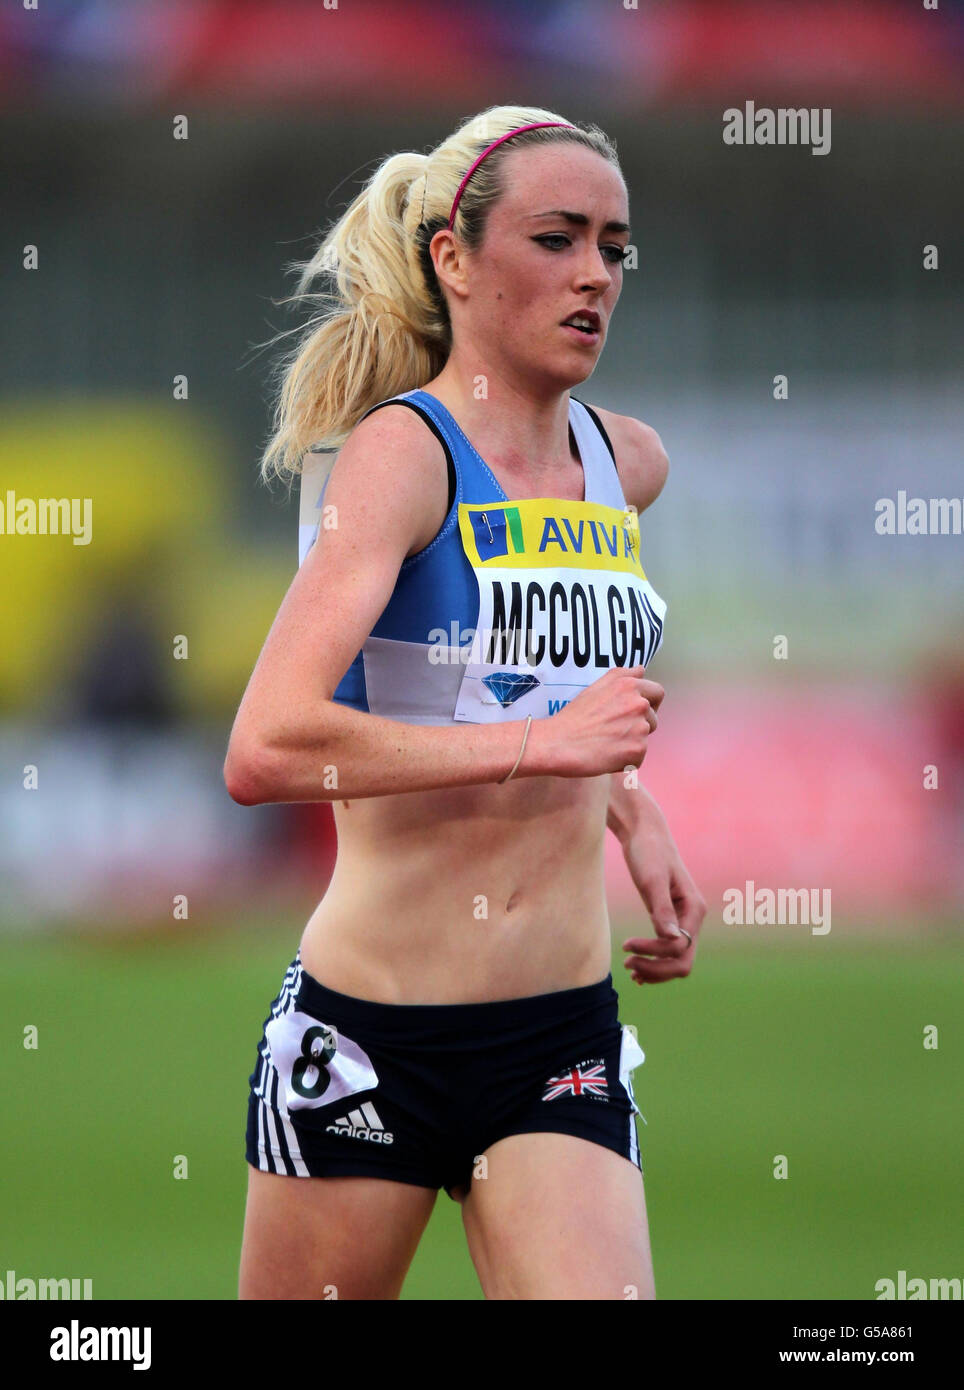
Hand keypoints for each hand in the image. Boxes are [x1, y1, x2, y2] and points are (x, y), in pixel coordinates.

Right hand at [530, 665, 664, 777]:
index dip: (649, 704)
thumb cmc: (573, 717)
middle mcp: (639, 704)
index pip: (658, 693)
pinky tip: (606, 756)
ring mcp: (640, 727)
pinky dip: (625, 760)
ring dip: (629, 744)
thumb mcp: (595, 687)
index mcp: (629, 686)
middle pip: (653, 719)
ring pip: (644, 739)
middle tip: (613, 731)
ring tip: (606, 743)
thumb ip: (622, 675)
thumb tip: (641, 669)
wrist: (558, 743)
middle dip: (638, 726)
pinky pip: (638, 758)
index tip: (634, 713)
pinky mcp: (637, 750)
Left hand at [619, 797, 705, 983]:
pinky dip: (655, 962)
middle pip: (683, 961)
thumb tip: (671, 939)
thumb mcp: (652, 880)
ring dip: (655, 969)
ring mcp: (683, 919)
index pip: (680, 948)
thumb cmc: (648, 851)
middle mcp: (693, 917)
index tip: (626, 945)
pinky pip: (668, 950)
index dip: (654, 954)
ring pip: (677, 959)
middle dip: (657, 969)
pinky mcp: (670, 918)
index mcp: (694, 909)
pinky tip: (637, 967)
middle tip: (627, 965)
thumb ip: (662, 909)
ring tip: (629, 968)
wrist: (643, 832)